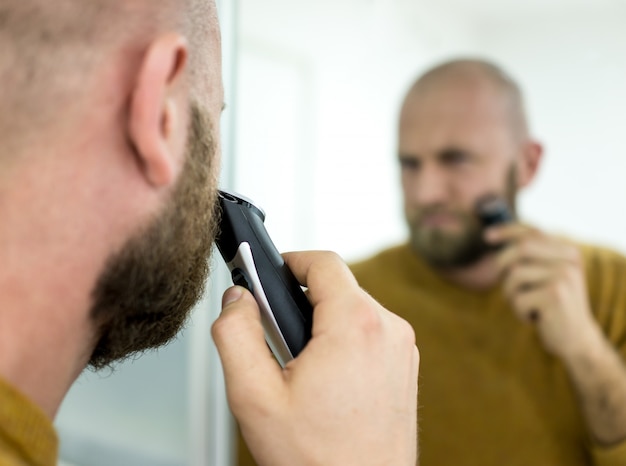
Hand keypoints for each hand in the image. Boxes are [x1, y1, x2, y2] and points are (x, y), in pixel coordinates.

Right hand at [212, 251, 418, 465]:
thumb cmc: (315, 460)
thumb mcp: (254, 396)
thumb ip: (236, 335)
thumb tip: (237, 299)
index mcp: (356, 325)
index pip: (323, 263)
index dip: (289, 262)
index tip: (268, 273)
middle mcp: (388, 330)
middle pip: (338, 287)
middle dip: (301, 300)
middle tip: (275, 333)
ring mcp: (402, 349)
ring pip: (354, 310)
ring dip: (322, 323)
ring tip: (299, 365)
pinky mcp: (404, 368)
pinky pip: (369, 334)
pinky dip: (344, 342)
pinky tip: (324, 380)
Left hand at [486, 224, 600, 359]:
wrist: (577, 340)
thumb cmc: (553, 307)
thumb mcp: (545, 278)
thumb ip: (530, 258)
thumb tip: (490, 236)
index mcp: (568, 252)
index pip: (533, 232)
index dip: (507, 231)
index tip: (486, 236)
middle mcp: (569, 260)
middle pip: (521, 249)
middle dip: (503, 266)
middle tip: (509, 288)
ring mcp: (563, 276)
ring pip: (514, 275)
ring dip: (511, 294)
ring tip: (527, 306)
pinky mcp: (554, 295)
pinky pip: (517, 298)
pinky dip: (518, 311)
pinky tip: (535, 318)